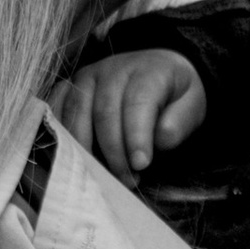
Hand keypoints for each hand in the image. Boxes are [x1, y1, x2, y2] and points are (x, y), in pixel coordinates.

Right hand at [55, 47, 206, 183]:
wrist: (157, 70)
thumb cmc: (174, 95)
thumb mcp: (193, 105)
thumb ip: (181, 121)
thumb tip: (160, 137)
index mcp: (148, 69)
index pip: (137, 103)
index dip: (137, 136)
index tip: (141, 165)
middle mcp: (113, 68)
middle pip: (105, 112)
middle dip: (114, 151)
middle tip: (127, 179)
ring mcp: (87, 76)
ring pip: (77, 113)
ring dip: (88, 149)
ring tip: (104, 174)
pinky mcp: (69, 86)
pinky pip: (56, 109)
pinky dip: (62, 135)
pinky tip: (74, 157)